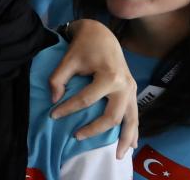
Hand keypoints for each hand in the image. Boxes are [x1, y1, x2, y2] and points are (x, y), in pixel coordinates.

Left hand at [47, 19, 137, 155]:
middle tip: (76, 136)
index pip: (85, 100)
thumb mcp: (68, 59)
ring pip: (131, 120)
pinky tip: (133, 145)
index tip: (53, 115)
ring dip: (125, 139)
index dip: (67, 108)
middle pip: (111, 116)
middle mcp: (124, 86)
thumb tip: (55, 101)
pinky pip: (136, 115)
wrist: (102, 33)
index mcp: (109, 76)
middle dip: (94, 130)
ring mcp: (132, 89)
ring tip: (118, 156)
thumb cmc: (84, 46)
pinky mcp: (133, 91)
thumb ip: (58, 79)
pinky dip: (134, 130)